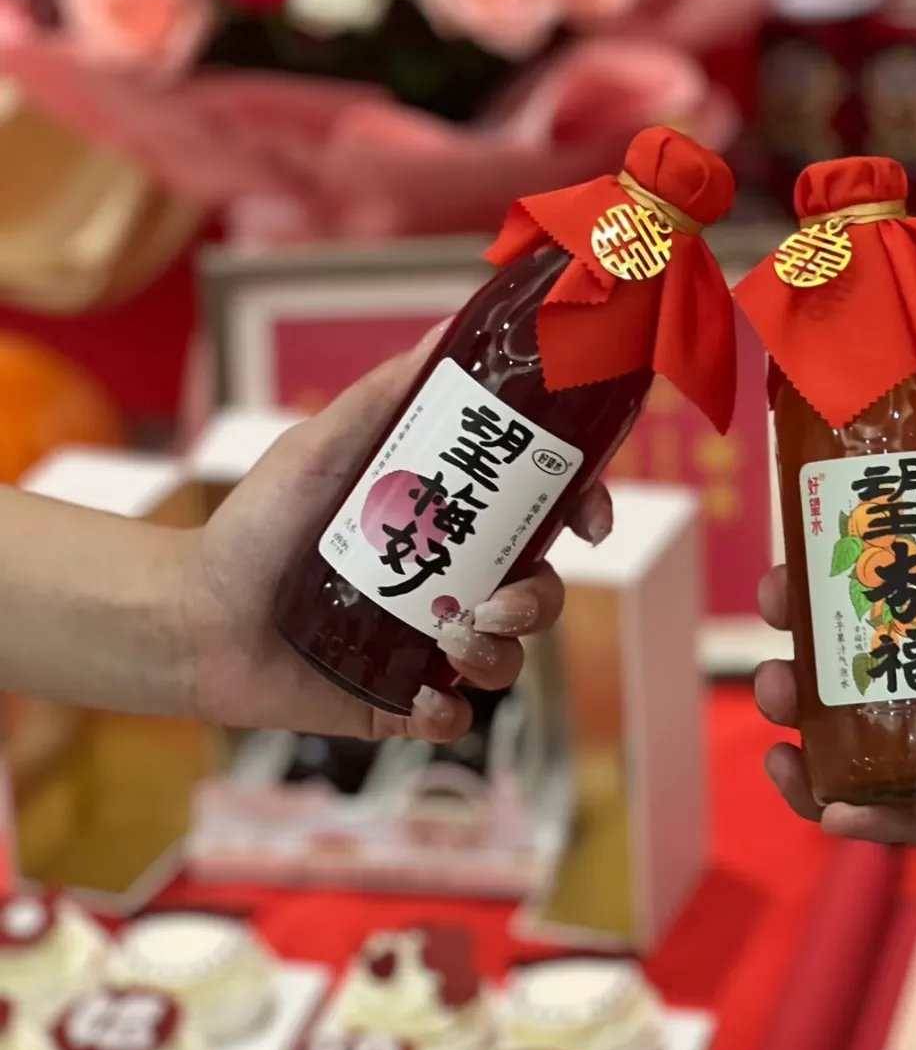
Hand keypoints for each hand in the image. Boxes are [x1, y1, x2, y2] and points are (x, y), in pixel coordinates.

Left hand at [183, 325, 611, 744]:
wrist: (193, 611)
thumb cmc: (257, 522)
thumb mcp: (323, 446)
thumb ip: (385, 396)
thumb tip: (446, 332)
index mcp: (447, 523)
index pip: (538, 518)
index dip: (579, 513)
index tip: (588, 519)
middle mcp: (449, 583)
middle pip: (540, 592)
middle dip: (542, 599)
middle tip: (501, 600)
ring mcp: (426, 645)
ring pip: (507, 657)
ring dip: (501, 655)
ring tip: (454, 643)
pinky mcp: (395, 700)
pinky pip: (452, 718)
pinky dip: (448, 713)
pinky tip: (423, 697)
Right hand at [755, 440, 915, 842]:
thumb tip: (879, 462)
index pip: (850, 619)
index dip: (802, 614)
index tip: (775, 598)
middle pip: (849, 698)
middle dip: (793, 694)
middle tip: (774, 681)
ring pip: (879, 769)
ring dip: (816, 768)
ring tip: (783, 754)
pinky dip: (883, 822)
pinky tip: (836, 808)